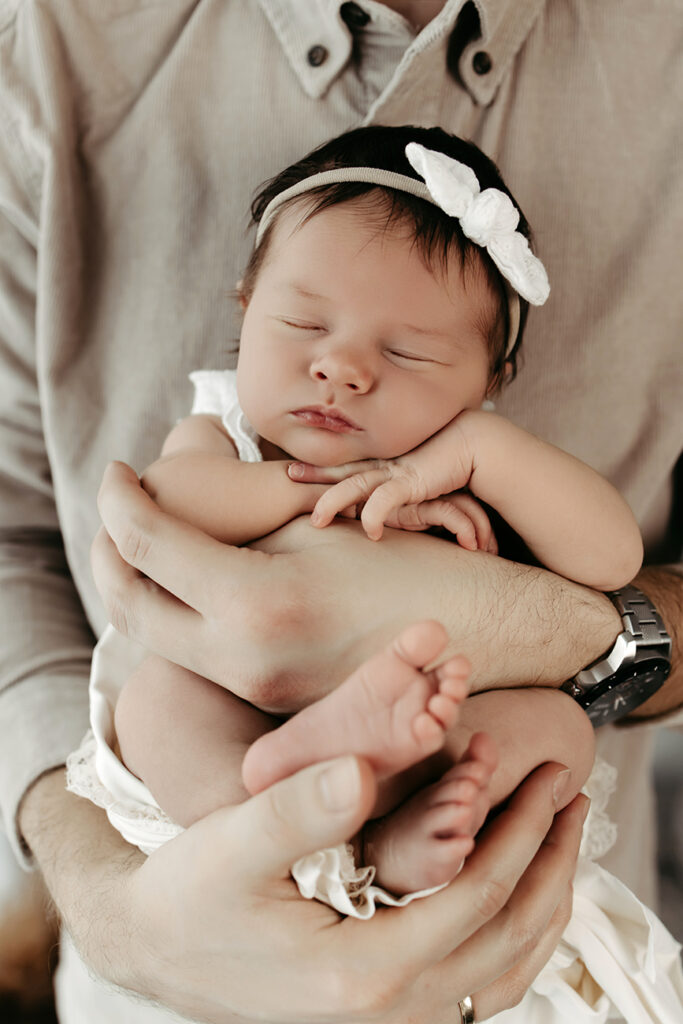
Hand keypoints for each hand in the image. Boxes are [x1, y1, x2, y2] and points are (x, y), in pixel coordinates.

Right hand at [22, 760, 586, 1022]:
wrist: (153, 947)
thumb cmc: (189, 893)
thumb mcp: (230, 844)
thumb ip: (297, 808)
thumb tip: (361, 770)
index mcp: (359, 972)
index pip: (477, 901)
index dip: (522, 835)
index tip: (548, 780)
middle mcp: (385, 1012)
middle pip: (506, 941)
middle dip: (550, 863)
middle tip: (570, 799)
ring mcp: (387, 1020)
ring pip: (501, 974)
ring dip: (541, 902)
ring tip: (558, 838)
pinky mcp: (380, 1010)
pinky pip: (475, 985)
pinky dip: (511, 936)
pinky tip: (513, 894)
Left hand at [91, 461, 623, 699]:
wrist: (484, 636)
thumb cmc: (411, 561)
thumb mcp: (319, 523)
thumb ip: (233, 516)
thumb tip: (168, 492)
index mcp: (256, 601)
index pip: (146, 544)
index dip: (117, 497)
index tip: (114, 470)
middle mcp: (244, 658)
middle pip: (129, 605)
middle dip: (106, 550)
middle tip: (113, 508)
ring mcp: (256, 689)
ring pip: (156, 636)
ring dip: (135, 584)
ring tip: (140, 539)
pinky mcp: (271, 701)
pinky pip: (197, 654)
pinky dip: (175, 614)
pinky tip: (189, 582)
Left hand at [289, 442, 474, 543]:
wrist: (476, 445)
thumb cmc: (450, 464)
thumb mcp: (419, 479)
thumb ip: (402, 492)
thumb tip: (386, 508)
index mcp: (384, 464)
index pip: (346, 466)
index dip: (320, 468)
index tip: (292, 469)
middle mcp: (385, 465)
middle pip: (343, 471)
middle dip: (314, 475)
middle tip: (287, 475)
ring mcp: (397, 471)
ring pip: (356, 485)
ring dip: (334, 500)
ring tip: (316, 520)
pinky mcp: (412, 481)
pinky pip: (387, 499)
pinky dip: (375, 513)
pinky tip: (369, 530)